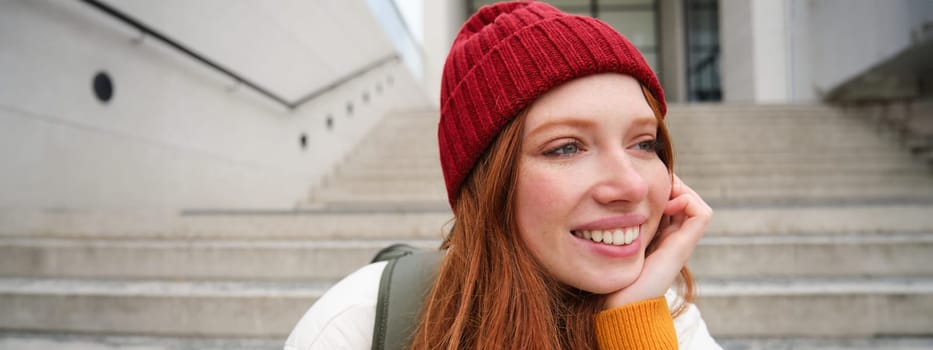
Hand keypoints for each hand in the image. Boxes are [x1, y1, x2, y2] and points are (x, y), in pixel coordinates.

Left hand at [603, 174, 711, 307]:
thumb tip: (601, 198)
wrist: (619, 302)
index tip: (638, 184)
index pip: (666, 198)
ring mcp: (680, 241)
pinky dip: (687, 201)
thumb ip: (611, 223)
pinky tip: (666, 205)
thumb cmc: (609, 274)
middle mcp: (671, 236)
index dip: (657, 185)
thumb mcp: (610, 239)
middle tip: (648, 182)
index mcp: (656, 234)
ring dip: (678, 189)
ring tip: (658, 192)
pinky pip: (701, 213)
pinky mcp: (684, 246)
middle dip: (667, 184)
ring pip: (693, 202)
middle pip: (681, 197)